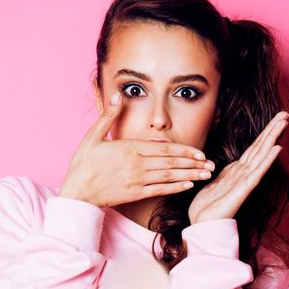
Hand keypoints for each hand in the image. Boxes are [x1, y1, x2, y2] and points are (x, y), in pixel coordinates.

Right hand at [59, 90, 214, 206]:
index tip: (200, 152)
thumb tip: (115, 94)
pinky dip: (175, 188)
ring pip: (168, 176)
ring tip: (206, 175)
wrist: (76, 192)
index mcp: (129, 148)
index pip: (163, 148)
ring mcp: (137, 180)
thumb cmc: (84, 163)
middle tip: (211, 165)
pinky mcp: (134, 194)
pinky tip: (187, 186)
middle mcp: (136, 164)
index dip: (184, 150)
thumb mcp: (92, 136)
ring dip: (189, 175)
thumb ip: (108, 115)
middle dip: (193, 163)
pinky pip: (159, 190)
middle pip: (170, 162)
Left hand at [188, 111, 288, 223]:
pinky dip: (267, 159)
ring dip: (272, 138)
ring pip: (261, 155)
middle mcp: (243, 173)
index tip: (276, 119)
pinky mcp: (242, 190)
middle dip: (272, 130)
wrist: (201, 223)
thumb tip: (233, 164)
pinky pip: (256, 172)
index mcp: (237, 170)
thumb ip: (226, 172)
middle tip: (285, 114)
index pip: (254, 147)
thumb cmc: (208, 205)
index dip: (265, 133)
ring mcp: (244, 181)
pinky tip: (276, 148)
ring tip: (283, 123)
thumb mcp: (216, 181)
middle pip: (260, 147)